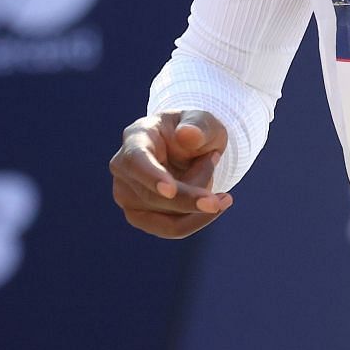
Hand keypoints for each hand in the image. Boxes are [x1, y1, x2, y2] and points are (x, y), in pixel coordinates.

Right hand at [109, 110, 233, 238]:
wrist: (193, 150)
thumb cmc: (195, 131)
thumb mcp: (204, 121)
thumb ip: (198, 125)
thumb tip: (186, 134)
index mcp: (136, 137)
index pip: (135, 160)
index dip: (151, 176)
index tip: (170, 191)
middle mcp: (123, 168)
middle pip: (153, 196)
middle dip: (192, 198)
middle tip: (225, 198)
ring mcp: (127, 195)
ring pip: (166, 216)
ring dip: (198, 202)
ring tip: (216, 183)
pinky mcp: (140, 216)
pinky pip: (171, 228)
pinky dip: (197, 218)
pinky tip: (218, 202)